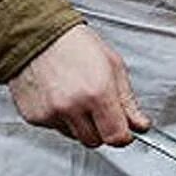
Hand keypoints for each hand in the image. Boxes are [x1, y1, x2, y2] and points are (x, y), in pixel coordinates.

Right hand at [6, 25, 149, 147]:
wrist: (37, 34)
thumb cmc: (75, 44)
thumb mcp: (113, 66)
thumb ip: (128, 101)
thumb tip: (140, 125)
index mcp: (97, 93)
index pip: (116, 137)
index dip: (123, 136)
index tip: (124, 131)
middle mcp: (73, 106)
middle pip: (95, 141)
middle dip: (101, 129)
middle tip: (99, 108)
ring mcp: (51, 113)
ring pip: (75, 136)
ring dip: (80, 124)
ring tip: (76, 97)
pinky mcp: (35, 116)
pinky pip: (55, 128)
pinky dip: (60, 118)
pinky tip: (60, 97)